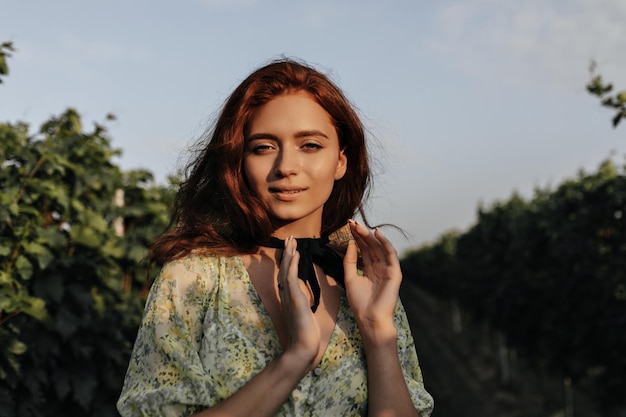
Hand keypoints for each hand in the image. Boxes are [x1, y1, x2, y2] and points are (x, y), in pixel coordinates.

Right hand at [277, 236, 320, 366]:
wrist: (302, 348)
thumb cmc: (305, 335)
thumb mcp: (304, 315)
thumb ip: (302, 305)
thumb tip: (303, 299)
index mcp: (289, 298)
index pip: (287, 274)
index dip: (288, 261)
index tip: (291, 249)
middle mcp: (286, 294)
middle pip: (284, 268)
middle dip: (287, 253)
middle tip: (289, 239)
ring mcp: (288, 296)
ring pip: (286, 270)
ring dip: (289, 254)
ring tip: (291, 241)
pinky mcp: (294, 298)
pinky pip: (291, 277)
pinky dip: (292, 264)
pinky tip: (296, 254)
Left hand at [343, 220, 400, 340]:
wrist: (369, 318)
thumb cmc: (360, 302)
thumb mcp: (350, 278)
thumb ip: (350, 261)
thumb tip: (350, 243)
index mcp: (370, 269)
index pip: (363, 249)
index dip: (356, 237)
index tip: (347, 226)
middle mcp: (380, 267)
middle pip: (370, 246)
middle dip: (361, 233)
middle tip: (352, 222)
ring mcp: (388, 269)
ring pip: (379, 247)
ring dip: (370, 235)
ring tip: (360, 226)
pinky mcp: (395, 272)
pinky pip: (390, 254)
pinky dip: (384, 243)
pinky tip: (376, 234)